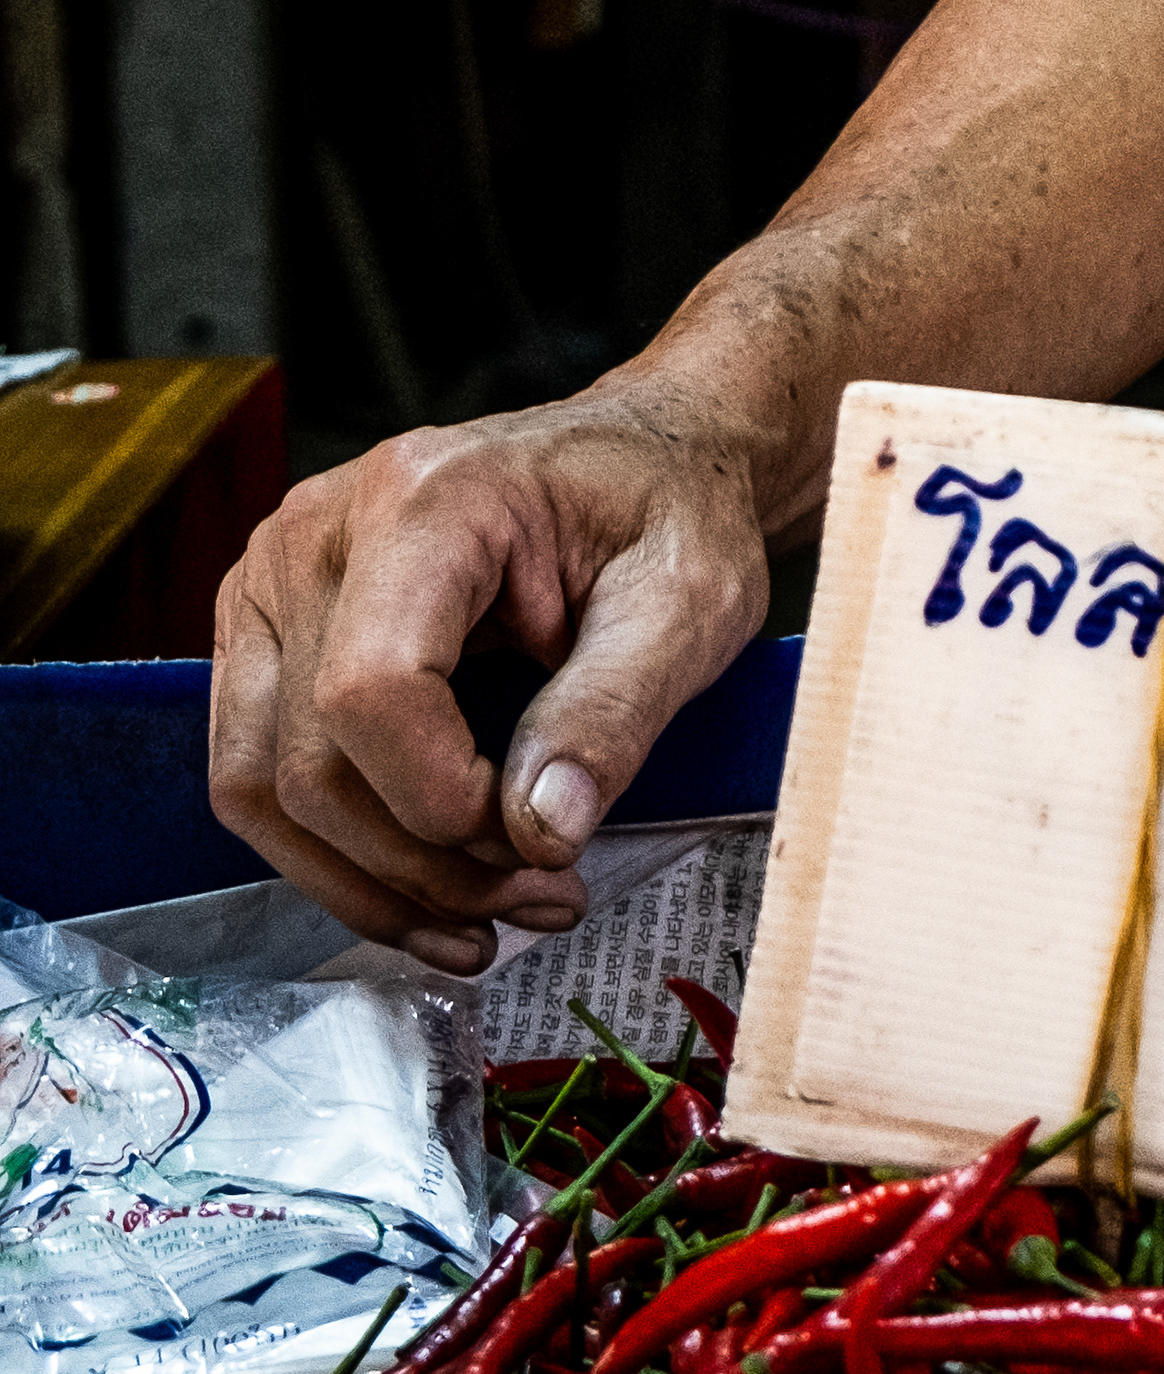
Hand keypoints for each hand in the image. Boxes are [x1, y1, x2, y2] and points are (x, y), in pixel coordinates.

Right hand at [209, 377, 774, 964]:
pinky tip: (433, 896)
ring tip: (493, 917)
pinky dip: (341, 859)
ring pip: (263, 789)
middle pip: (311, 761)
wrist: (647, 456)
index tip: (538, 838)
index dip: (438, 798)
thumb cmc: (669, 509)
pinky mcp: (268, 633)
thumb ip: (615, 710)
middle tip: (545, 895)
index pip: (369, 688)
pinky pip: (262, 776)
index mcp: (426, 499)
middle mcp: (321, 531)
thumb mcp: (691, 599)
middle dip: (425, 866)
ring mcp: (276, 581)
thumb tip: (542, 831)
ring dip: (373, 885)